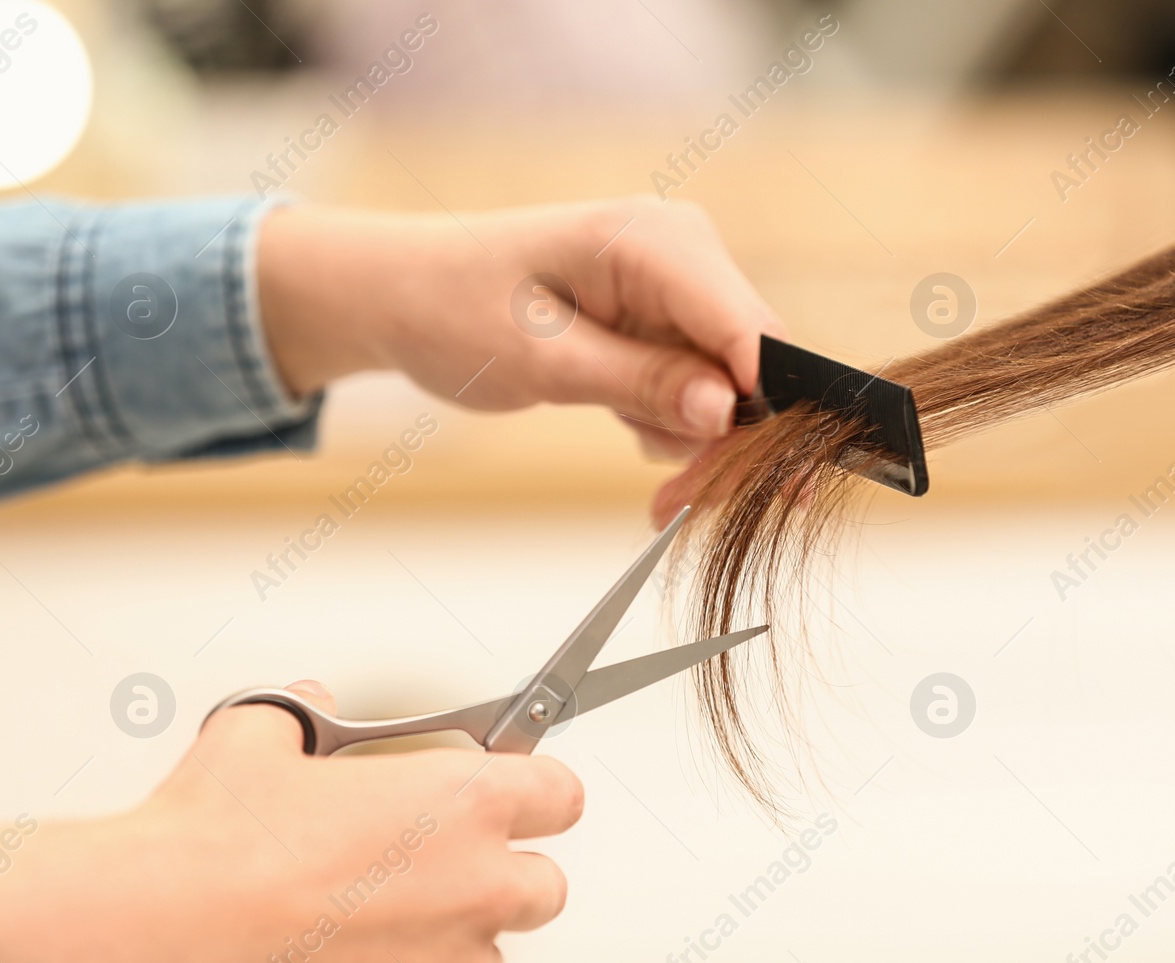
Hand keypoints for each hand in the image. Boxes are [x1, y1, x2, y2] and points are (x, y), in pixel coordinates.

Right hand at [0, 681, 582, 962]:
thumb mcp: (259, 735)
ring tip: (380, 919)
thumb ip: (305, 713)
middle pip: (543, 886)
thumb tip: (309, 706)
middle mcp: (475, 885)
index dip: (535, 791)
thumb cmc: (210, 846)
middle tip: (442, 863)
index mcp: (464, 803)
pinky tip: (349, 959)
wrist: (152, 938)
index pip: (561, 795)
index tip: (513, 794)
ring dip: (452, 938)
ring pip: (487, 955)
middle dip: (503, 873)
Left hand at [258, 196, 784, 480]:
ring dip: (698, 448)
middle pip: (756, 365)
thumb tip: (726, 408)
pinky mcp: (670, 316)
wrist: (406, 296)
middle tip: (672, 509)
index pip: (750, 327)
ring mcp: (681, 285)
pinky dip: (678, 428)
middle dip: (724, 445)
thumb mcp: (540, 359)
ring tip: (650, 491)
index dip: (768, 407)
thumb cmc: (452, 308)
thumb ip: (640, 381)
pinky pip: (709, 387)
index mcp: (655, 240)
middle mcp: (684, 251)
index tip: (764, 483)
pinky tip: (629, 432)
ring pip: (738, 387)